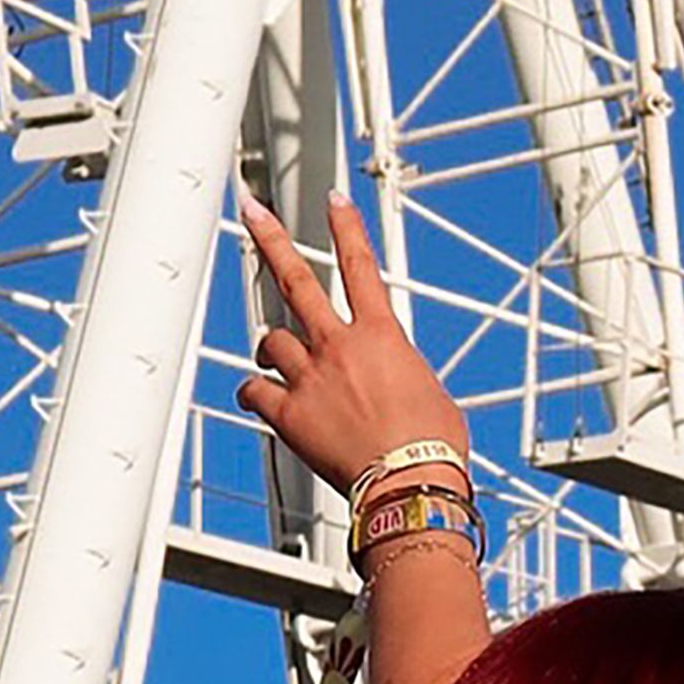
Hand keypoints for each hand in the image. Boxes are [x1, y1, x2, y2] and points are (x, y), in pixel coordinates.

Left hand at [235, 188, 468, 497]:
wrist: (411, 482)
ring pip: (271, 341)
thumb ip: (403, 374)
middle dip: (270, 240)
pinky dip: (251, 392)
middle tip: (253, 212)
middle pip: (297, 280)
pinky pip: (254, 391)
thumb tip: (398, 384)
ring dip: (269, 347)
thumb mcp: (430, 393)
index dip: (346, 228)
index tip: (334, 201)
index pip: (360, 266)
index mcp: (382, 336)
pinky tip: (253, 396)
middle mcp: (340, 347)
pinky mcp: (289, 414)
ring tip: (268, 356)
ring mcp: (311, 377)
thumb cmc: (431, 447)